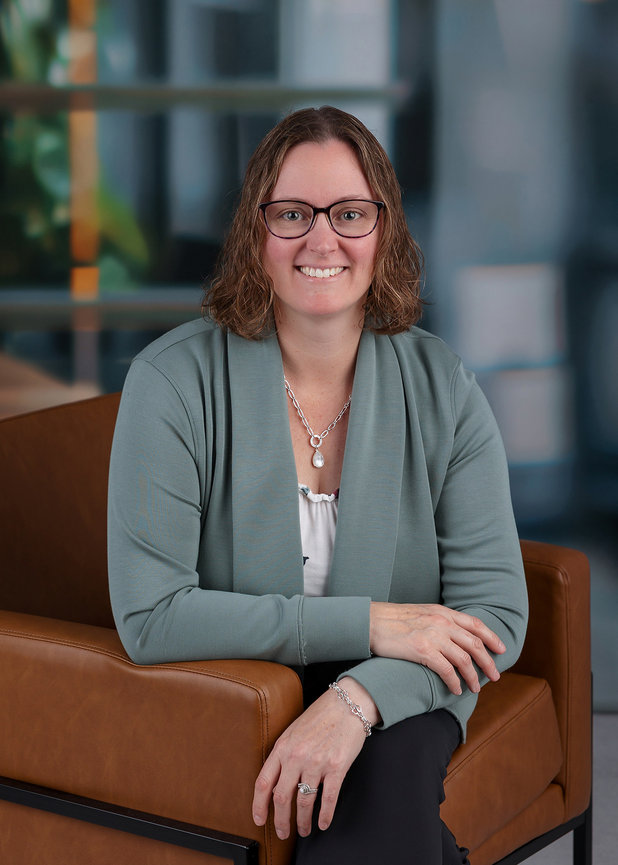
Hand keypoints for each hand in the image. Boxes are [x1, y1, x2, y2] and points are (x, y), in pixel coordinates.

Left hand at [252, 678, 377, 839]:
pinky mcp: (336, 767)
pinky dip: (324, 816)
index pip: (263, 782)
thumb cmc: (320, 717)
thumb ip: (283, 754)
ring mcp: (317, 762)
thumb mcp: (293, 731)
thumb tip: (274, 781)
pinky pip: (328, 799)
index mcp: (282, 747)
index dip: (259, 806)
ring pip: (304, 802)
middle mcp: (296, 756)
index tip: (259, 820)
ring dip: (303, 822)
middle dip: (281, 821)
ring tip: (304, 830)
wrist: (347, 704)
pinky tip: (323, 823)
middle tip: (283, 832)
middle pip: (282, 798)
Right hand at [370, 602, 505, 694]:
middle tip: (496, 676)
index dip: (491, 637)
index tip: (501, 649)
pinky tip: (455, 690)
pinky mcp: (422, 650)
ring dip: (473, 676)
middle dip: (489, 662)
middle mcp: (442, 623)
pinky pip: (447, 670)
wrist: (371, 621)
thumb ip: (439, 621)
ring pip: (464, 659)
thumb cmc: (393, 620)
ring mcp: (433, 636)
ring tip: (476, 688)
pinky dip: (455, 682)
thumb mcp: (421, 614)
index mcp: (443, 613)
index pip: (475, 624)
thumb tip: (453, 635)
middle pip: (475, 644)